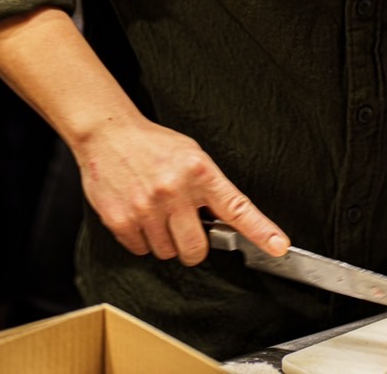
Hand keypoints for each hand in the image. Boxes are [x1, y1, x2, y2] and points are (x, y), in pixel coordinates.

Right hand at [72, 116, 288, 266]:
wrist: (107, 134)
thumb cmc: (152, 145)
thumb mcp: (191, 155)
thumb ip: (208, 187)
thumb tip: (224, 222)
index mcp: (199, 172)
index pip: (237, 207)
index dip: (261, 231)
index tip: (279, 247)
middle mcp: (174, 191)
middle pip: (196, 249)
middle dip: (192, 246)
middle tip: (184, 226)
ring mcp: (147, 207)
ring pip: (166, 252)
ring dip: (164, 239)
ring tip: (156, 211)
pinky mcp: (121, 220)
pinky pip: (140, 250)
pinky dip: (141, 239)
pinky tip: (138, 214)